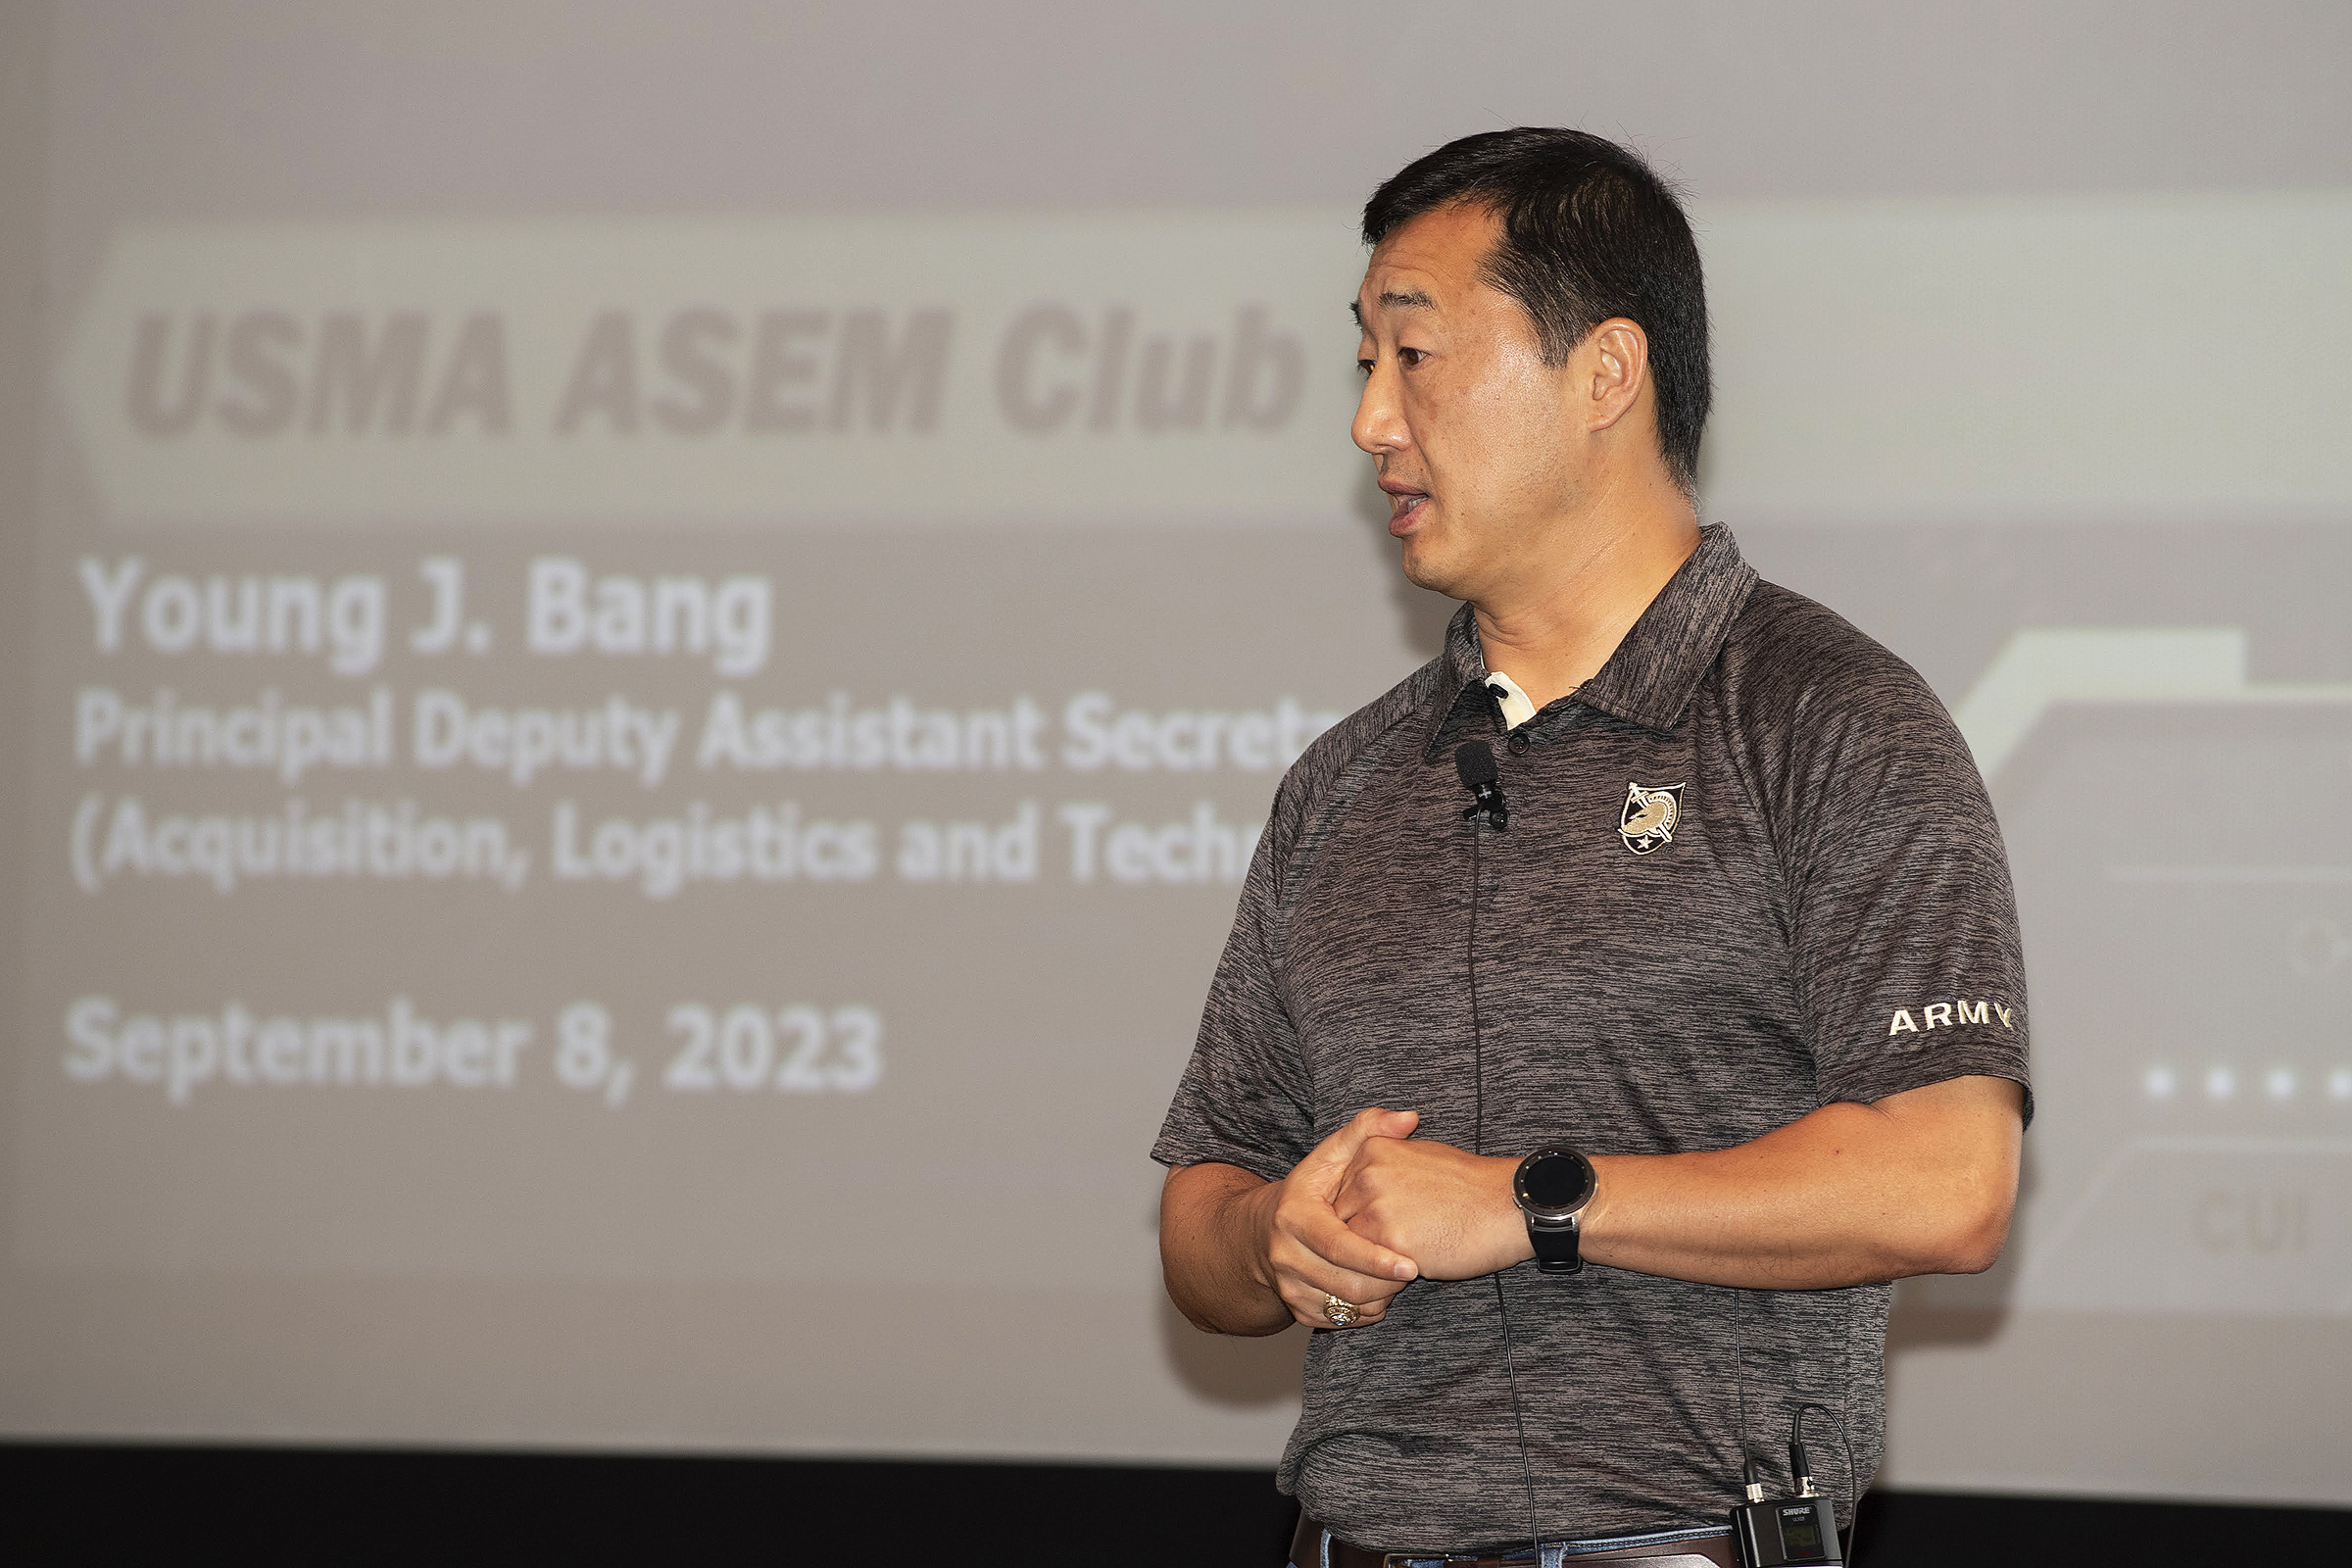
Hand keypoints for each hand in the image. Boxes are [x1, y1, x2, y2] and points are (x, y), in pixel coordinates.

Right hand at [1258, 1108, 1424, 1328]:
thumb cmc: (1313, 1189)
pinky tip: (1380, 1291)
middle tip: (1415, 1271)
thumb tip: (1409, 1118)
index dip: (1376, 1258)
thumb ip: (1369, 1129)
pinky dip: (1366, 1312)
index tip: (1413, 1265)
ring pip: (1344, 1307)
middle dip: (1385, 1283)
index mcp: (1294, 1216)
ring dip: (1380, 1298)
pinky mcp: (1296, 1309)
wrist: (1267, 1230)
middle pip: (1344, 1284)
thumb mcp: (1334, 1154)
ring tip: (1399, 1279)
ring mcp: (1288, 1286)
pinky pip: (1339, 1321)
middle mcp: (1284, 1255)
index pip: (1339, 1245)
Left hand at [1333, 1133, 1530, 1280]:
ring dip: (1368, 1263)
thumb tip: (1363, 1189)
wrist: (1507, 1204)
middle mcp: (1365, 1174)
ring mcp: (1375, 1207)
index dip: (1360, 1216)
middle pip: (1340, 1221)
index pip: (1342, 1193)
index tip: (1381, 1226)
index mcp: (1371, 1150)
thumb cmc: (1470, 1185)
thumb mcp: (1420, 1155)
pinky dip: (1382, 1280)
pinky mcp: (1389, 1241)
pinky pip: (1369, 1270)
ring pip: (1350, 1249)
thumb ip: (1385, 1168)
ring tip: (1396, 1266)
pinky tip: (1408, 1274)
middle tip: (1385, 1252)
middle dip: (1359, 1240)